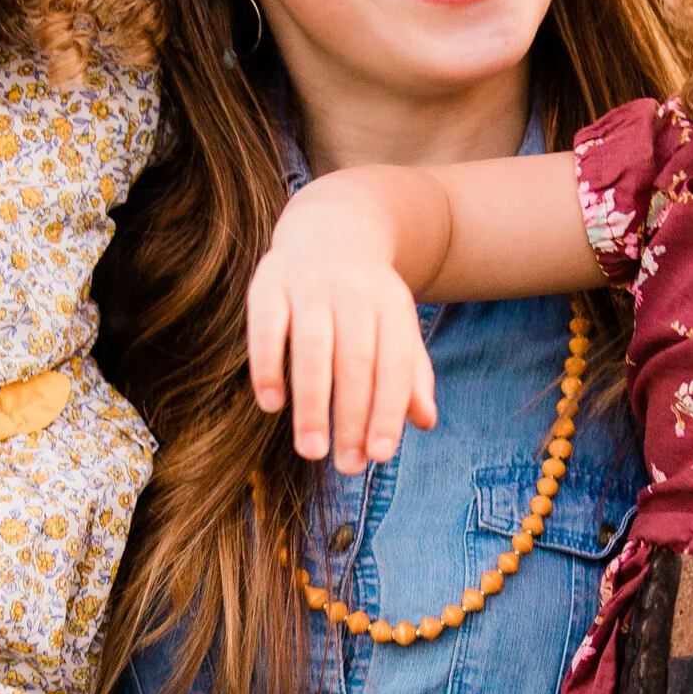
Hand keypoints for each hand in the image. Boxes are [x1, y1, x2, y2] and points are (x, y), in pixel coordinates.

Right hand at [247, 201, 437, 473]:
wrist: (330, 226)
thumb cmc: (366, 298)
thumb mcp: (396, 326)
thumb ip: (410, 374)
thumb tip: (425, 421)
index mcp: (391, 304)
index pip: (394, 364)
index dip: (387, 410)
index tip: (379, 456)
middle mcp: (353, 292)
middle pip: (355, 361)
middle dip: (351, 417)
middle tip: (346, 466)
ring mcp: (309, 284)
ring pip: (311, 348)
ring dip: (311, 403)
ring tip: (311, 450)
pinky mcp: (269, 282)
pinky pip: (267, 327)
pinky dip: (268, 366)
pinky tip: (271, 404)